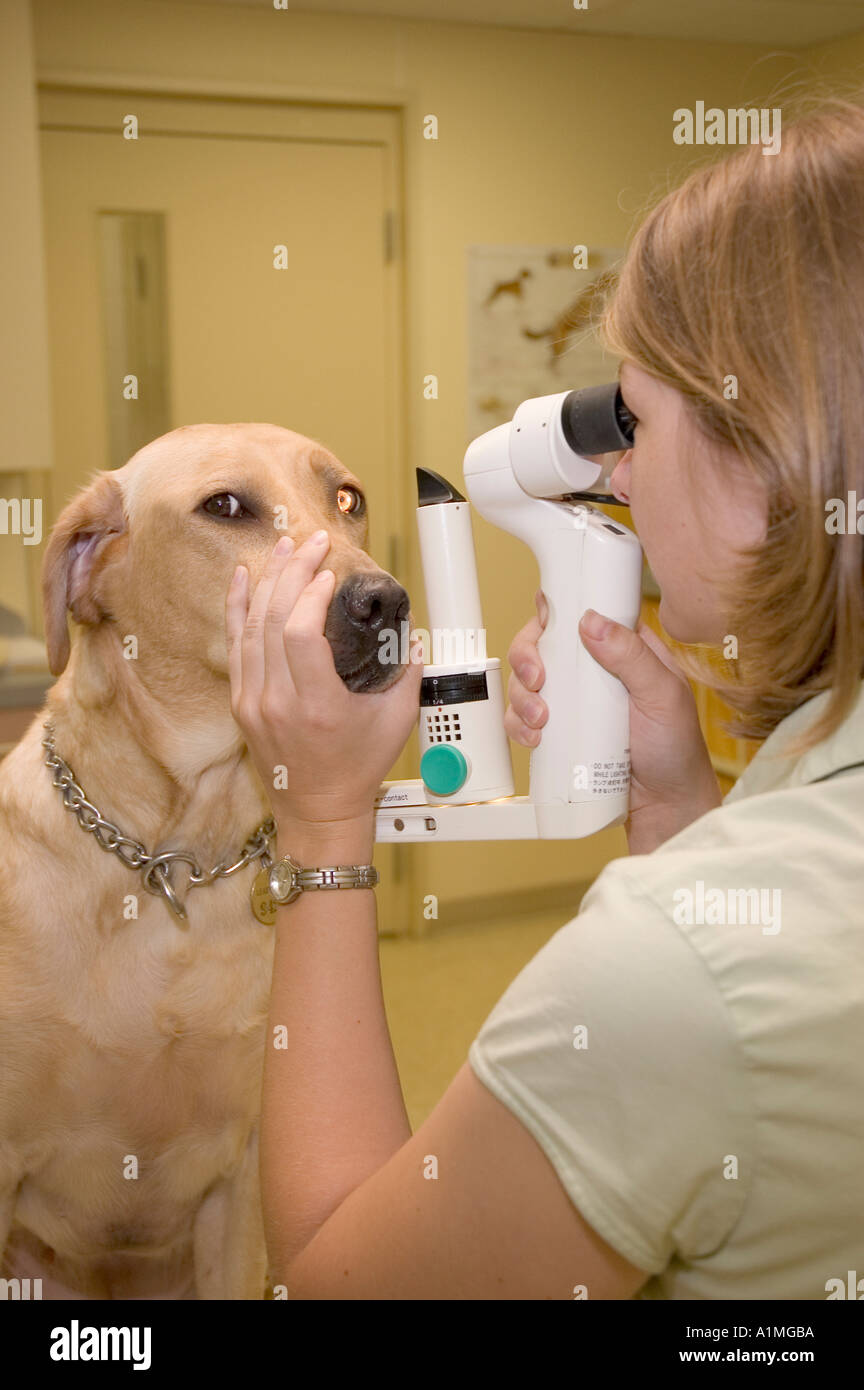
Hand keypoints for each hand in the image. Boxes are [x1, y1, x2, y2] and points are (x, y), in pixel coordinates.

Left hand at [226, 532, 423, 824]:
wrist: (317, 810)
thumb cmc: (357, 769)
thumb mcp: (396, 722)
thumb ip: (409, 673)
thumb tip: (411, 632)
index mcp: (317, 706)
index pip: (301, 634)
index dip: (311, 596)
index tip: (329, 575)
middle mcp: (277, 702)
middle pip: (274, 620)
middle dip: (293, 572)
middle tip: (311, 543)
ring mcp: (253, 701)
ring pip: (251, 627)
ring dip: (268, 581)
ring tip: (284, 547)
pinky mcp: (242, 702)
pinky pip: (235, 644)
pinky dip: (238, 607)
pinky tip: (245, 578)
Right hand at [504, 589, 721, 852]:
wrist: (664, 806)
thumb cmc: (676, 749)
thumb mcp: (664, 696)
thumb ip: (632, 656)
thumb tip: (591, 621)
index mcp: (623, 647)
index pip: (580, 612)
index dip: (554, 613)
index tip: (545, 627)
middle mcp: (593, 669)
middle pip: (542, 645)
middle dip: (528, 659)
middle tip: (536, 680)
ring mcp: (573, 701)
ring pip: (526, 681)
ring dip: (521, 697)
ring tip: (541, 720)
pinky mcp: (559, 731)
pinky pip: (523, 718)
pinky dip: (519, 724)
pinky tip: (535, 738)